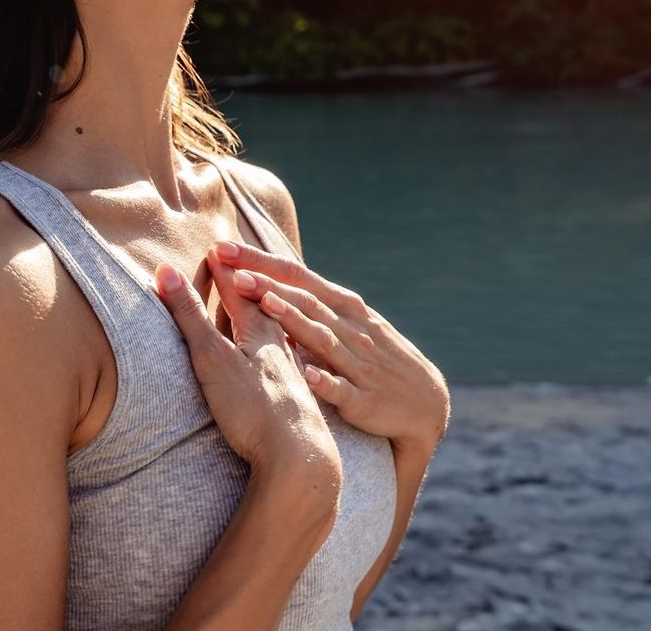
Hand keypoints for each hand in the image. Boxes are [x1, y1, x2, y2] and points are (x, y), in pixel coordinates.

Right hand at [153, 249, 342, 490]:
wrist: (300, 459)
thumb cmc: (253, 407)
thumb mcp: (212, 357)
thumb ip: (189, 315)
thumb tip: (165, 270)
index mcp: (260, 326)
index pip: (237, 285)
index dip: (223, 265)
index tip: (216, 244)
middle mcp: (279, 342)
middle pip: (260, 302)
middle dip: (246, 281)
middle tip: (237, 261)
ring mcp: (289, 369)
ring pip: (275, 330)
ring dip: (264, 311)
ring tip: (261, 298)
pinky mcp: (294, 396)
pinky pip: (282, 358)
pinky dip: (273, 345)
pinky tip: (279, 356)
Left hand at [214, 240, 450, 453]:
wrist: (426, 403)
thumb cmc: (378, 359)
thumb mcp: (350, 326)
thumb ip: (312, 309)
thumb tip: (265, 290)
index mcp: (344, 308)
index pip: (298, 277)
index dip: (261, 262)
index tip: (224, 248)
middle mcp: (351, 330)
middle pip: (306, 302)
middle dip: (269, 286)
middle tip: (233, 273)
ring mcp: (359, 364)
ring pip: (323, 338)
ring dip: (295, 322)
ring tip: (265, 306)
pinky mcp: (365, 400)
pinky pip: (343, 390)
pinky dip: (326, 381)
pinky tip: (308, 374)